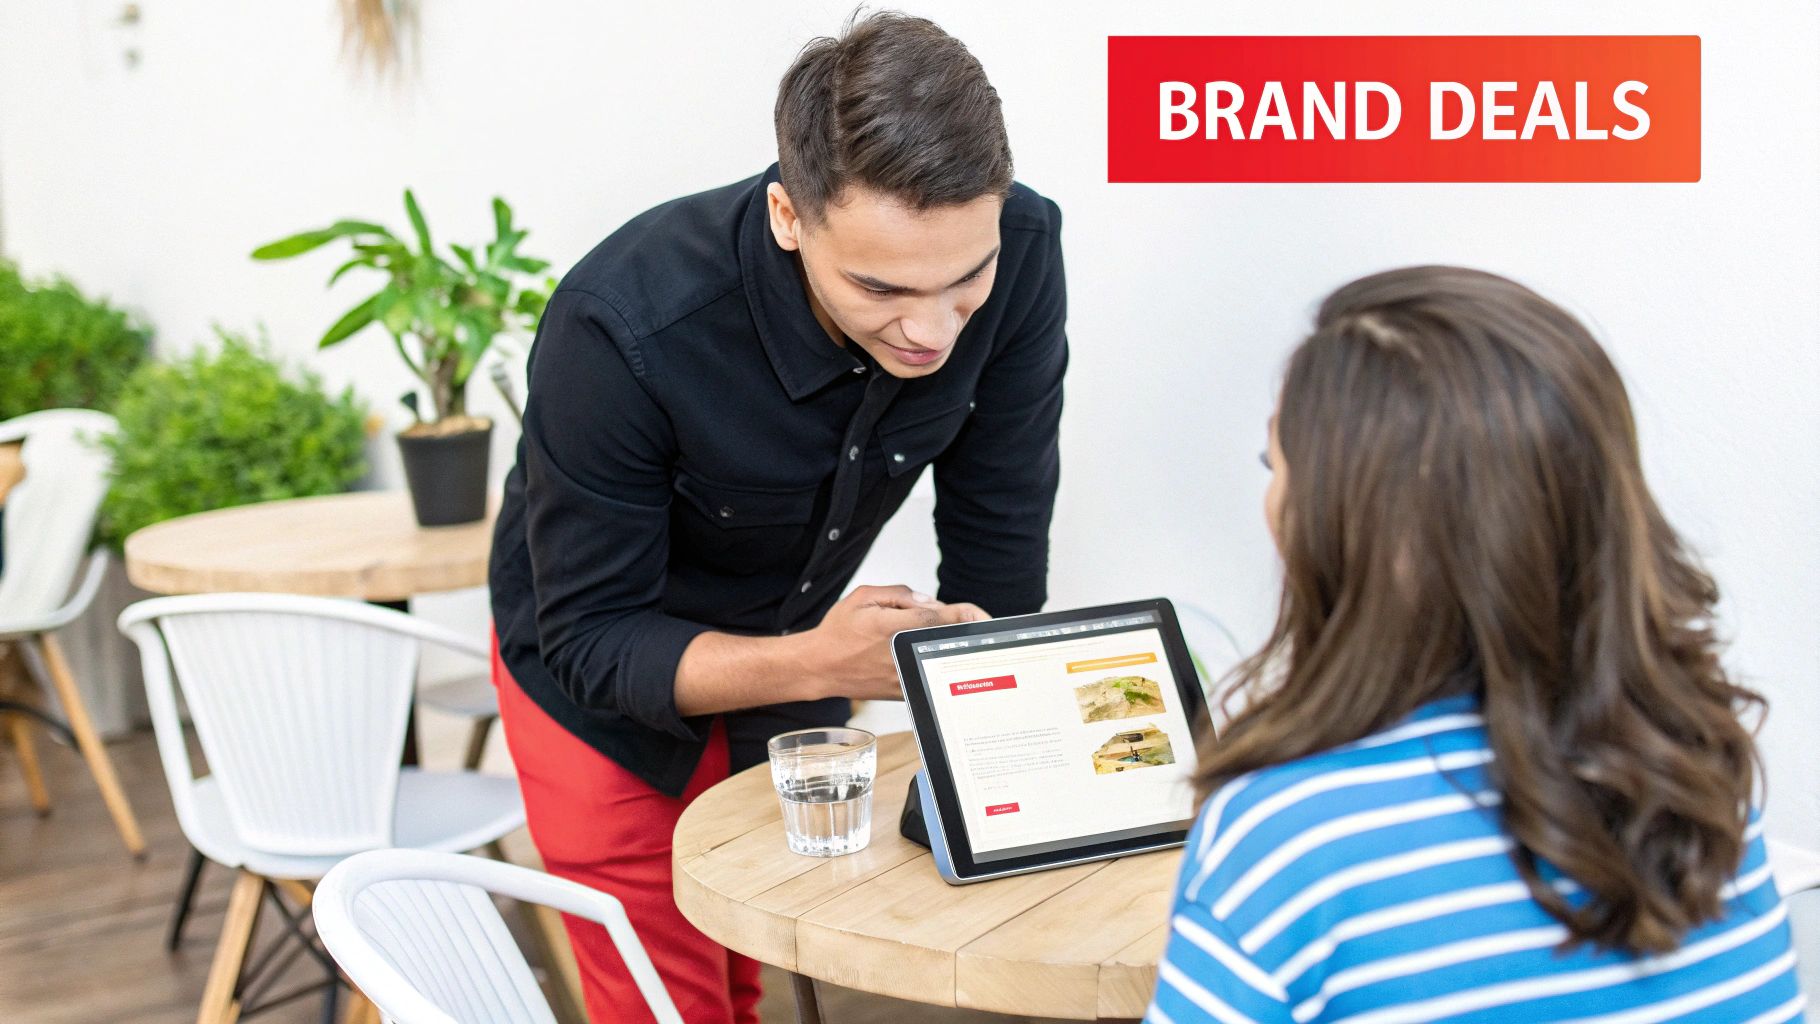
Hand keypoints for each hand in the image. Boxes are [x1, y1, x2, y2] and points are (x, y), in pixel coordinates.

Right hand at [798, 585, 988, 700]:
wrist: (819, 667)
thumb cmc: (838, 632)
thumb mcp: (863, 597)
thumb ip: (899, 594)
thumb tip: (929, 602)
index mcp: (893, 627)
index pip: (941, 618)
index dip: (965, 614)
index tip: (976, 614)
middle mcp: (902, 653)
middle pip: (946, 640)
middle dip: (959, 630)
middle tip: (967, 623)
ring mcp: (903, 675)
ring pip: (938, 658)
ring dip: (944, 647)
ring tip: (937, 637)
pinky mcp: (901, 690)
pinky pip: (925, 673)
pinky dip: (931, 663)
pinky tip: (924, 654)